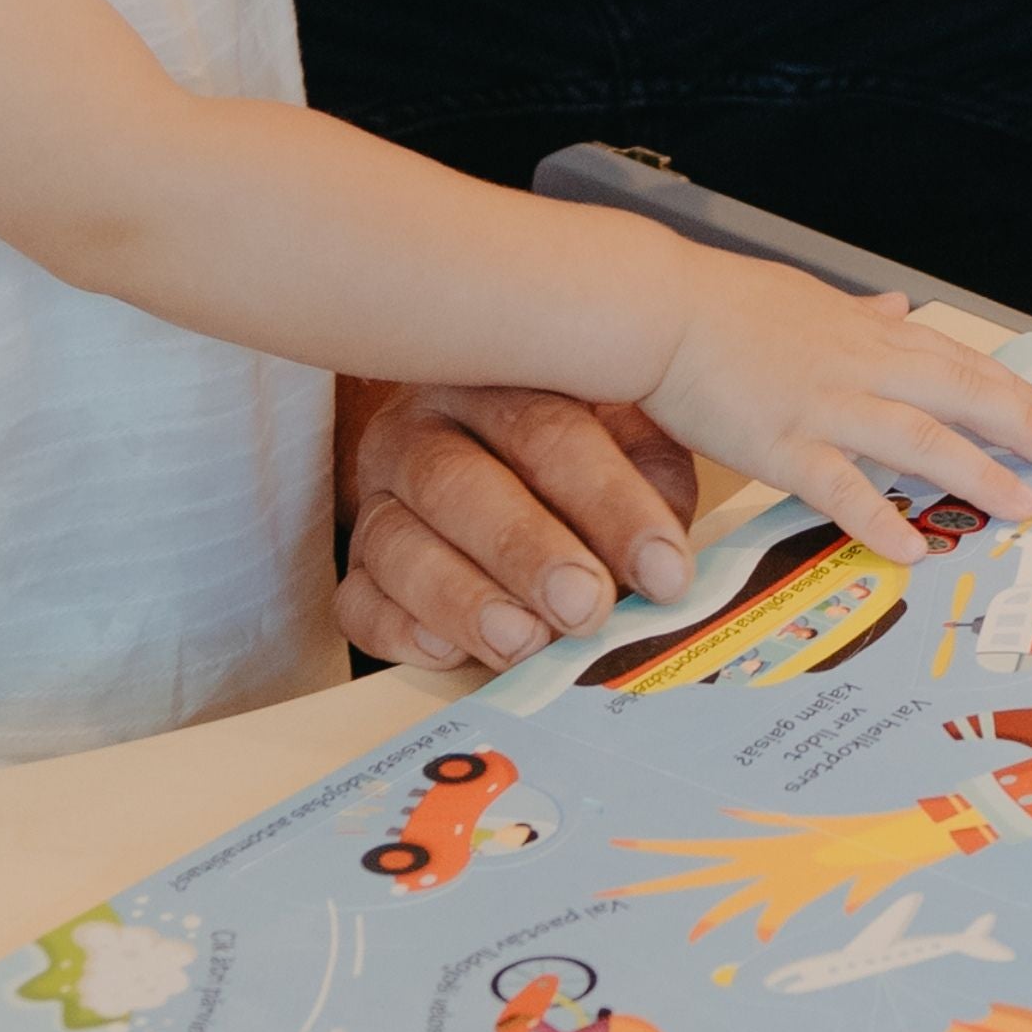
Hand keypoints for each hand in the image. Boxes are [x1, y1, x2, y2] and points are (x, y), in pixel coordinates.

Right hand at [339, 382, 702, 671]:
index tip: (665, 570)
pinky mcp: (358, 571)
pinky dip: (401, 630)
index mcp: (499, 380)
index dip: (610, 505)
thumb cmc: (591, 459)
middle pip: (458, 484)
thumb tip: (674, 561)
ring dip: (464, 598)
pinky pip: (359, 602)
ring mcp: (383, 502)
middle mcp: (424, 431)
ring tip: (524, 641)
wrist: (520, 476)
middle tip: (585, 605)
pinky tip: (449, 652)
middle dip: (526, 551)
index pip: (550, 432)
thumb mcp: (638, 446)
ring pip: (398, 544)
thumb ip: (657, 486)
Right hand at [643, 264, 1031, 560]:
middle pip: (957, 396)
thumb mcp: (804, 297)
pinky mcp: (782, 446)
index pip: (952, 360)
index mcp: (864, 333)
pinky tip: (913, 549)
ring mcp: (824, 408)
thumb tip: (897, 306)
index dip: (1004, 389)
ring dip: (976, 474)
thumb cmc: (720, 304)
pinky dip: (880, 518)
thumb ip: (856, 313)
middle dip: (1019, 427)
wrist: (657, 309)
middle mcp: (858, 367)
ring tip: (1019, 508)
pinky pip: (842, 489)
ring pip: (920, 442)